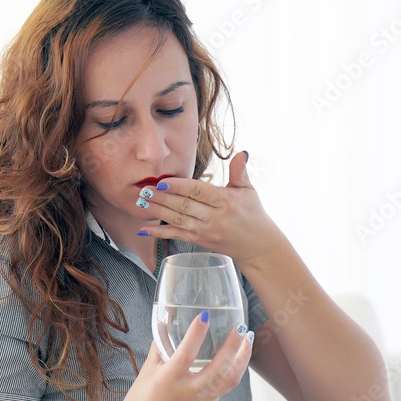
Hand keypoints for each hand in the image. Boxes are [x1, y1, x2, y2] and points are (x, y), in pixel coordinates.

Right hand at [116, 311, 252, 400]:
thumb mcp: (146, 374)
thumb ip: (160, 349)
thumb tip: (167, 324)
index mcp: (167, 381)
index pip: (186, 354)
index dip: (196, 334)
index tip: (206, 315)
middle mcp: (187, 394)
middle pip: (220, 369)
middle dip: (235, 346)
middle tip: (242, 328)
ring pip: (229, 381)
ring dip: (241, 360)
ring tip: (247, 342)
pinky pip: (220, 392)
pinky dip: (226, 375)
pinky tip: (230, 362)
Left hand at [136, 151, 285, 265]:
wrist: (258, 247)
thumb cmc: (253, 215)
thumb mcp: (249, 191)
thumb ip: (240, 172)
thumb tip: (241, 153)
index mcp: (226, 201)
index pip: (198, 191)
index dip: (179, 186)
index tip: (162, 181)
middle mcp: (215, 217)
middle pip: (184, 206)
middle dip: (162, 197)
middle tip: (144, 189)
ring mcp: (206, 231)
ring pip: (178, 220)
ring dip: (157, 211)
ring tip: (141, 202)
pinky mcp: (200, 241)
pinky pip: (177, 236)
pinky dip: (159, 233)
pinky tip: (144, 229)